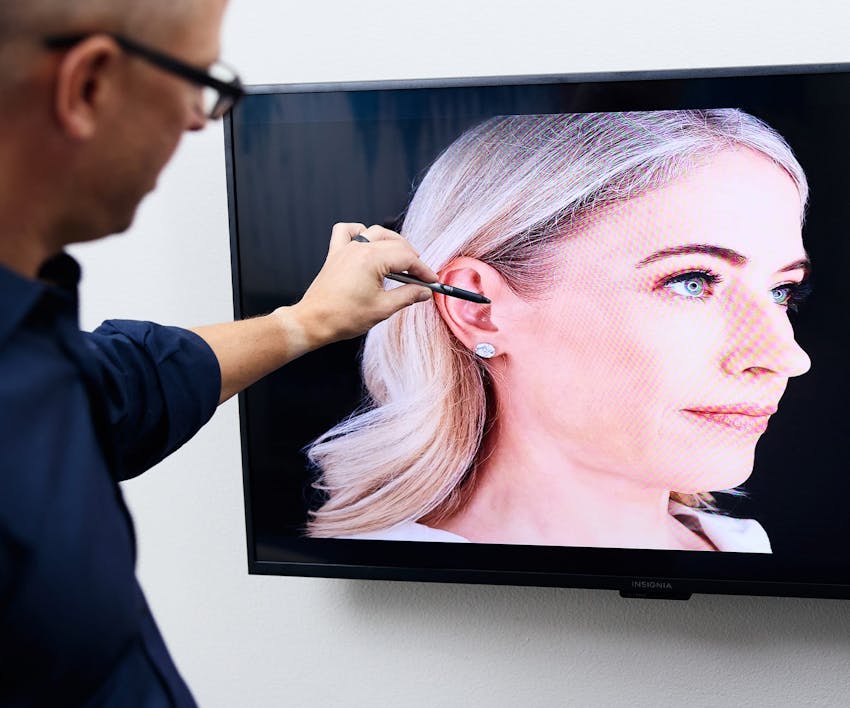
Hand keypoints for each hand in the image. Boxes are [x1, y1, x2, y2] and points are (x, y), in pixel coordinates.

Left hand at [284, 223, 438, 347]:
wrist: (314, 321)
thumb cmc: (343, 317)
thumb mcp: (383, 308)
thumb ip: (407, 296)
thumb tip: (424, 292)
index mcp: (371, 259)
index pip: (407, 258)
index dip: (423, 270)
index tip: (431, 281)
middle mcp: (359, 248)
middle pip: (395, 244)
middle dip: (412, 259)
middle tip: (420, 277)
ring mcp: (346, 248)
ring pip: (376, 232)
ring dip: (392, 243)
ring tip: (401, 259)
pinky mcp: (335, 254)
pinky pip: (347, 231)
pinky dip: (359, 231)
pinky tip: (367, 241)